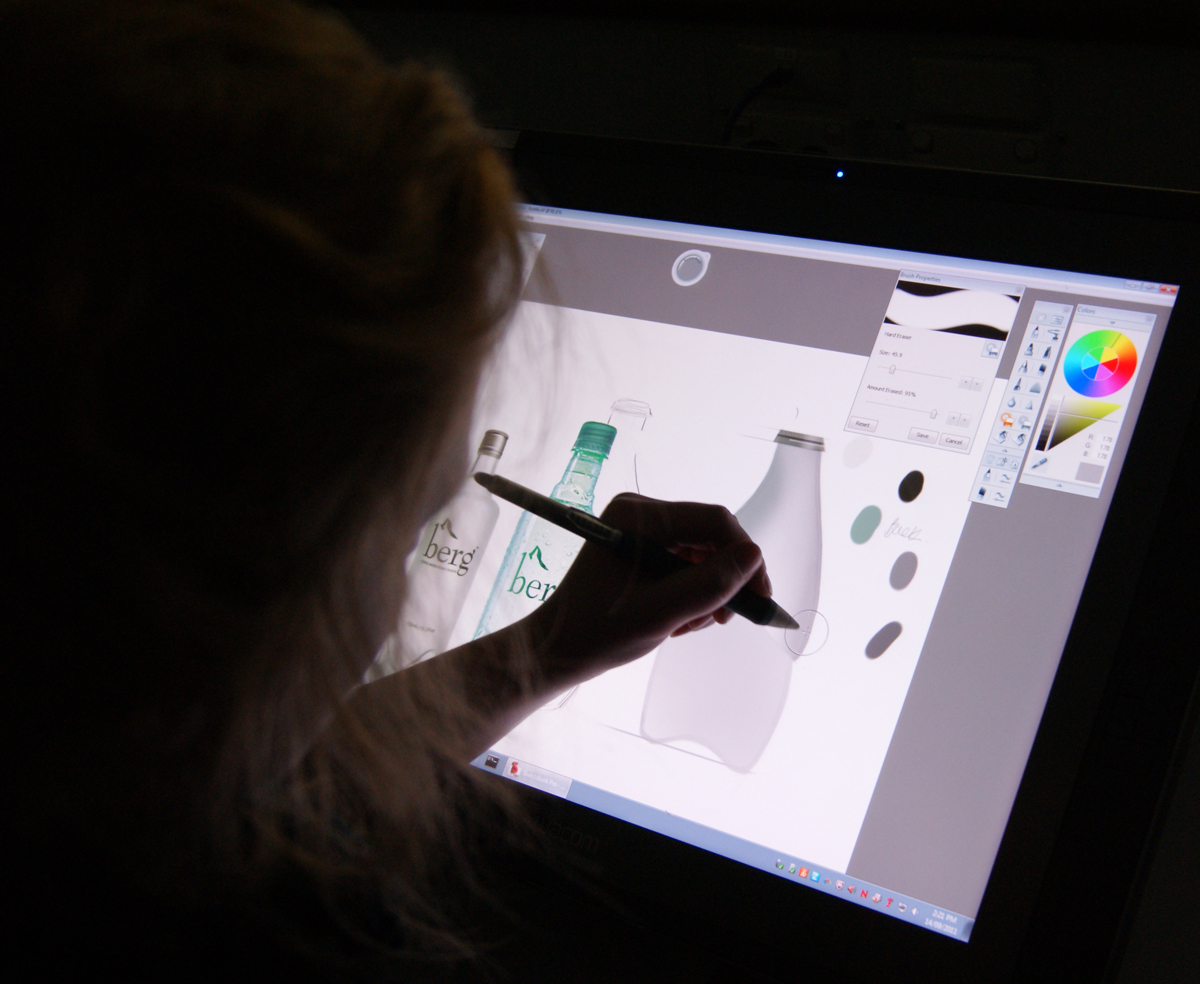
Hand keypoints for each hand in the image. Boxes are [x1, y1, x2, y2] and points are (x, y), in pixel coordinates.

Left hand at [526, 493, 771, 688]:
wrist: (557, 649)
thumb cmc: (599, 631)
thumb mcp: (660, 613)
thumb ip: (708, 585)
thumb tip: (754, 556)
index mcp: (638, 515)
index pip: (713, 521)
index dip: (744, 556)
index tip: (759, 597)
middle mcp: (641, 513)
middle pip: (709, 537)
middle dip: (722, 580)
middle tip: (721, 619)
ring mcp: (641, 531)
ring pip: (701, 555)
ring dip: (705, 593)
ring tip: (686, 626)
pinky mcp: (642, 550)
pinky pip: (685, 565)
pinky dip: (691, 595)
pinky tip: (677, 621)